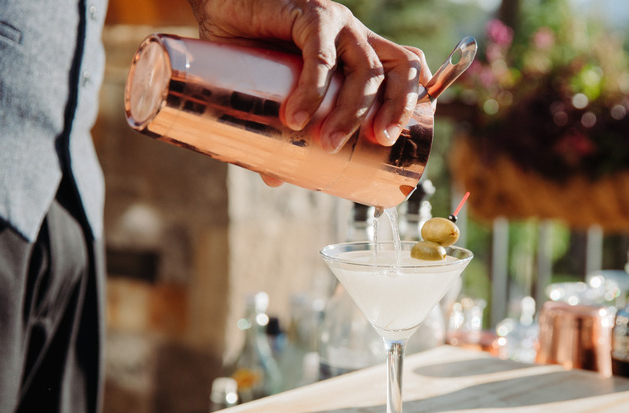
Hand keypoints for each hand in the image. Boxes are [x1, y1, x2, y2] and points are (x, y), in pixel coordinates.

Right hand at [187, 0, 431, 154]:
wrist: (217, 5)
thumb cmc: (250, 46)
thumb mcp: (276, 91)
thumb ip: (279, 132)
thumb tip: (275, 178)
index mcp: (358, 50)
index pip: (404, 69)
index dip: (411, 100)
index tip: (395, 136)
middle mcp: (355, 34)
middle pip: (399, 68)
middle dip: (396, 108)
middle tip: (379, 141)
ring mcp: (336, 22)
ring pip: (365, 67)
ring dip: (352, 110)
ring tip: (328, 142)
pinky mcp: (308, 13)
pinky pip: (321, 55)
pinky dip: (313, 89)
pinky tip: (297, 117)